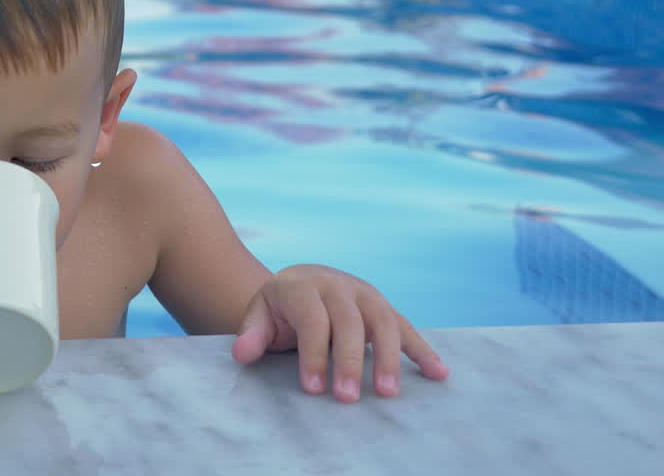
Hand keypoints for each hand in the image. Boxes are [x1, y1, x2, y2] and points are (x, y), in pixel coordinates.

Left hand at [231, 264, 448, 401]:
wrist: (299, 282)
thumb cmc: (278, 307)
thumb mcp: (259, 315)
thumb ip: (251, 334)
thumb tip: (242, 353)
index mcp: (302, 285)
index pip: (313, 319)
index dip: (314, 354)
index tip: (313, 389)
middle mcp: (336, 285)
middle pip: (349, 321)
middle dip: (349, 361)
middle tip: (348, 398)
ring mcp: (364, 293)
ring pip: (382, 320)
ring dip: (388, 357)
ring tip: (388, 393)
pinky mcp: (382, 306)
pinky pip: (405, 326)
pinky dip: (422, 349)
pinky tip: (439, 372)